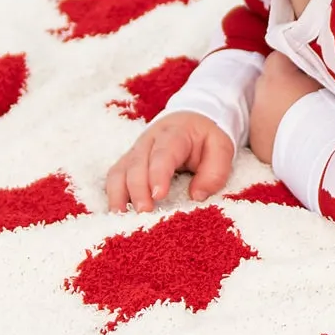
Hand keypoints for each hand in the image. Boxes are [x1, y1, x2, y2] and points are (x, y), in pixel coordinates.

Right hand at [105, 111, 232, 211]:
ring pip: (120, 170)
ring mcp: (135, 151)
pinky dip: (113, 194)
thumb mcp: (221, 147)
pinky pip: (115, 177)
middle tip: (144, 211)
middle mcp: (149, 140)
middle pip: (137, 163)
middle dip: (138, 189)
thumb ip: (215, 171)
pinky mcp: (128, 162)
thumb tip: (196, 196)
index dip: (158, 174)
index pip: (163, 153)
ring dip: (119, 194)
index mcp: (174, 133)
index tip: (158, 195)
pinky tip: (118, 211)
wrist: (191, 118)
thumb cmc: (206, 136)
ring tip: (124, 216)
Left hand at [249, 50, 319, 163]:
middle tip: (303, 95)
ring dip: (276, 108)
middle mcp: (260, 95)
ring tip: (298, 119)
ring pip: (263, 106)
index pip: (278, 57)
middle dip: (281, 85)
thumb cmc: (328, 112)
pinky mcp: (256, 142)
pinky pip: (262, 129)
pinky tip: (291, 136)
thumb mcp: (326, 82)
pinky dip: (273, 130)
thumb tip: (314, 64)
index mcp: (277, 76)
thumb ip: (314, 70)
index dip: (292, 62)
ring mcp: (255, 120)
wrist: (320, 153)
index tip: (305, 70)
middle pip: (267, 82)